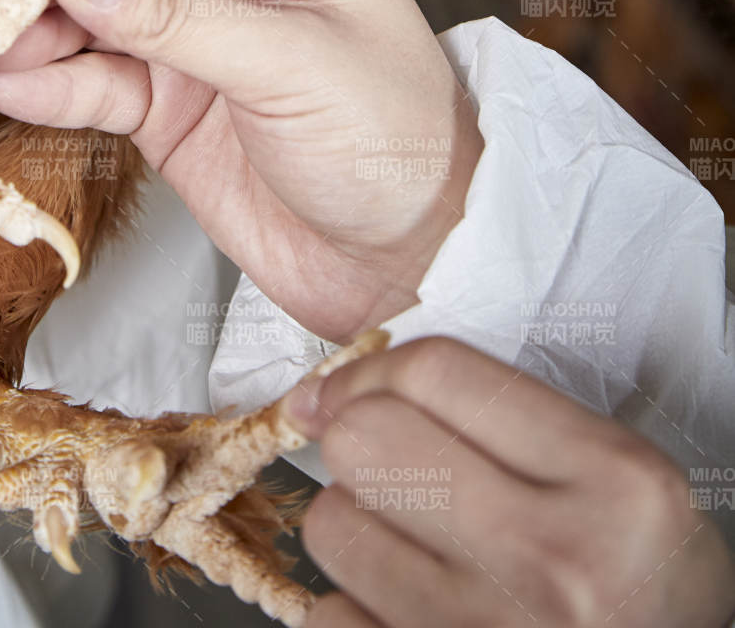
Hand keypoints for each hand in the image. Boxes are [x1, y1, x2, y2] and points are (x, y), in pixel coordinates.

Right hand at [0, 0, 481, 341]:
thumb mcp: (291, 66)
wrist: (410, 264)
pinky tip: (9, 87)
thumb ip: (178, 18)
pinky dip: (53, 86)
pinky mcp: (171, 113)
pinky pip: (99, 85)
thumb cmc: (391, 143)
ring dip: (42, 29)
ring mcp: (198, 47)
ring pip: (100, 18)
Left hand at [287, 337, 734, 627]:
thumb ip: (503, 411)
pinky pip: (329, 615)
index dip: (373, 368)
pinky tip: (403, 606)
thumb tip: (338, 390)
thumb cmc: (642, 581)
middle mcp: (551, 557)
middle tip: (388, 467)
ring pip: (333, 528)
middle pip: (366, 438)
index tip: (349, 386)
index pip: (438, 372)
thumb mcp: (617, 475)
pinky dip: (352, 604)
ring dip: (356, 526)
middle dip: (359, 441)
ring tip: (410, 544)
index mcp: (610, 477)